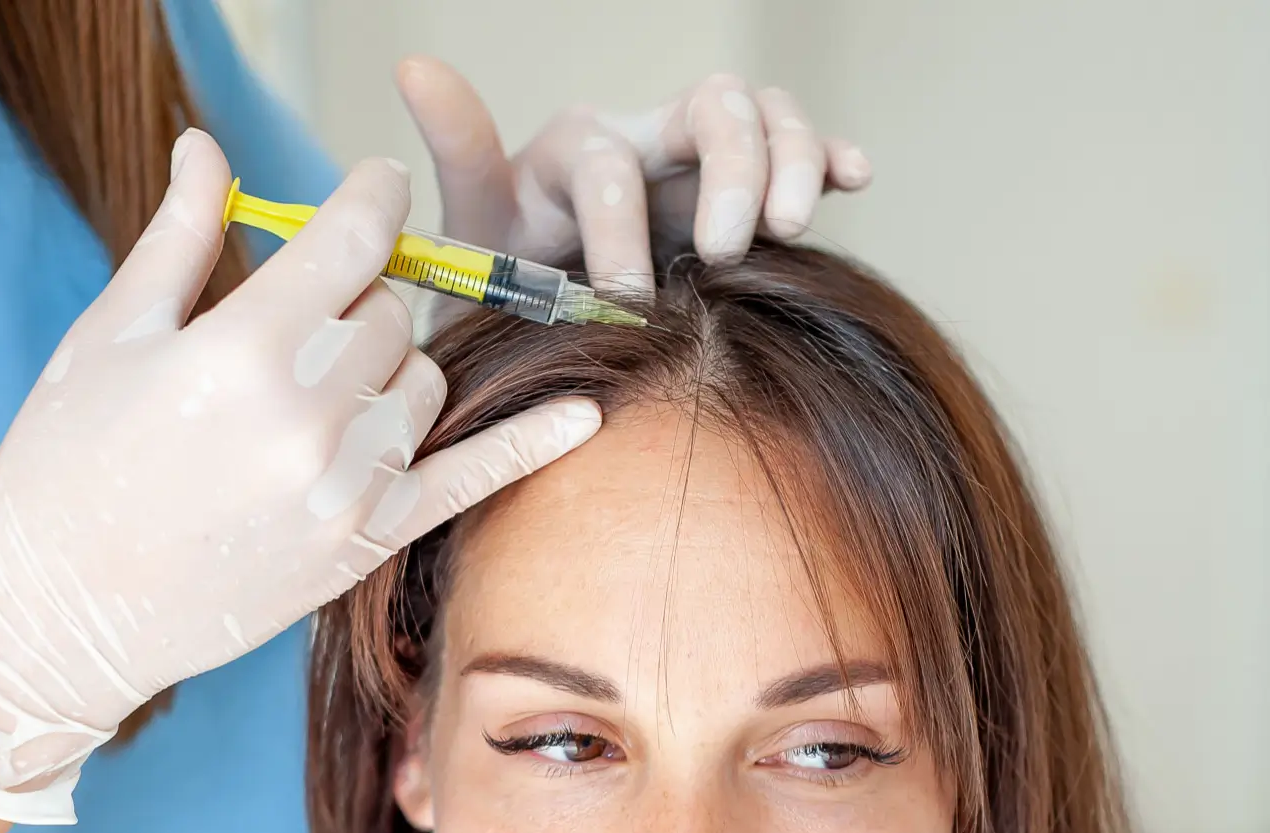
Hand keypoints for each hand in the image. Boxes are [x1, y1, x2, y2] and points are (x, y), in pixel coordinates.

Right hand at [0, 132, 602, 823]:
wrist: (54, 615)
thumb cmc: (63, 465)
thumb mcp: (110, 335)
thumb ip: (180, 236)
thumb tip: (210, 146)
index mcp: (241, 348)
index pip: (356, 237)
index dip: (372, 197)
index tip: (374, 188)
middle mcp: (308, 416)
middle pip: (390, 307)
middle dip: (355, 294)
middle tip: (300, 318)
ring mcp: (345, 487)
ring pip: (423, 378)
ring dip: (388, 364)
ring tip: (316, 387)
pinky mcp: (361, 543)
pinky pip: (466, 479)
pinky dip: (528, 444)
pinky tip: (584, 412)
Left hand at [397, 58, 870, 293]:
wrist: (544, 332)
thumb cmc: (506, 284)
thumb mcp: (469, 229)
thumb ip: (458, 152)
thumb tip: (414, 63)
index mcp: (576, 149)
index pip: (611, 164)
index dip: (621, 231)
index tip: (624, 304)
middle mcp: (646, 138)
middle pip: (713, 106)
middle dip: (731, 171)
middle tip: (725, 251)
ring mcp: (702, 163)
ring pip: (768, 117)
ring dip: (789, 163)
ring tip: (784, 230)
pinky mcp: (747, 193)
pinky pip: (803, 152)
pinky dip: (833, 158)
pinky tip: (855, 178)